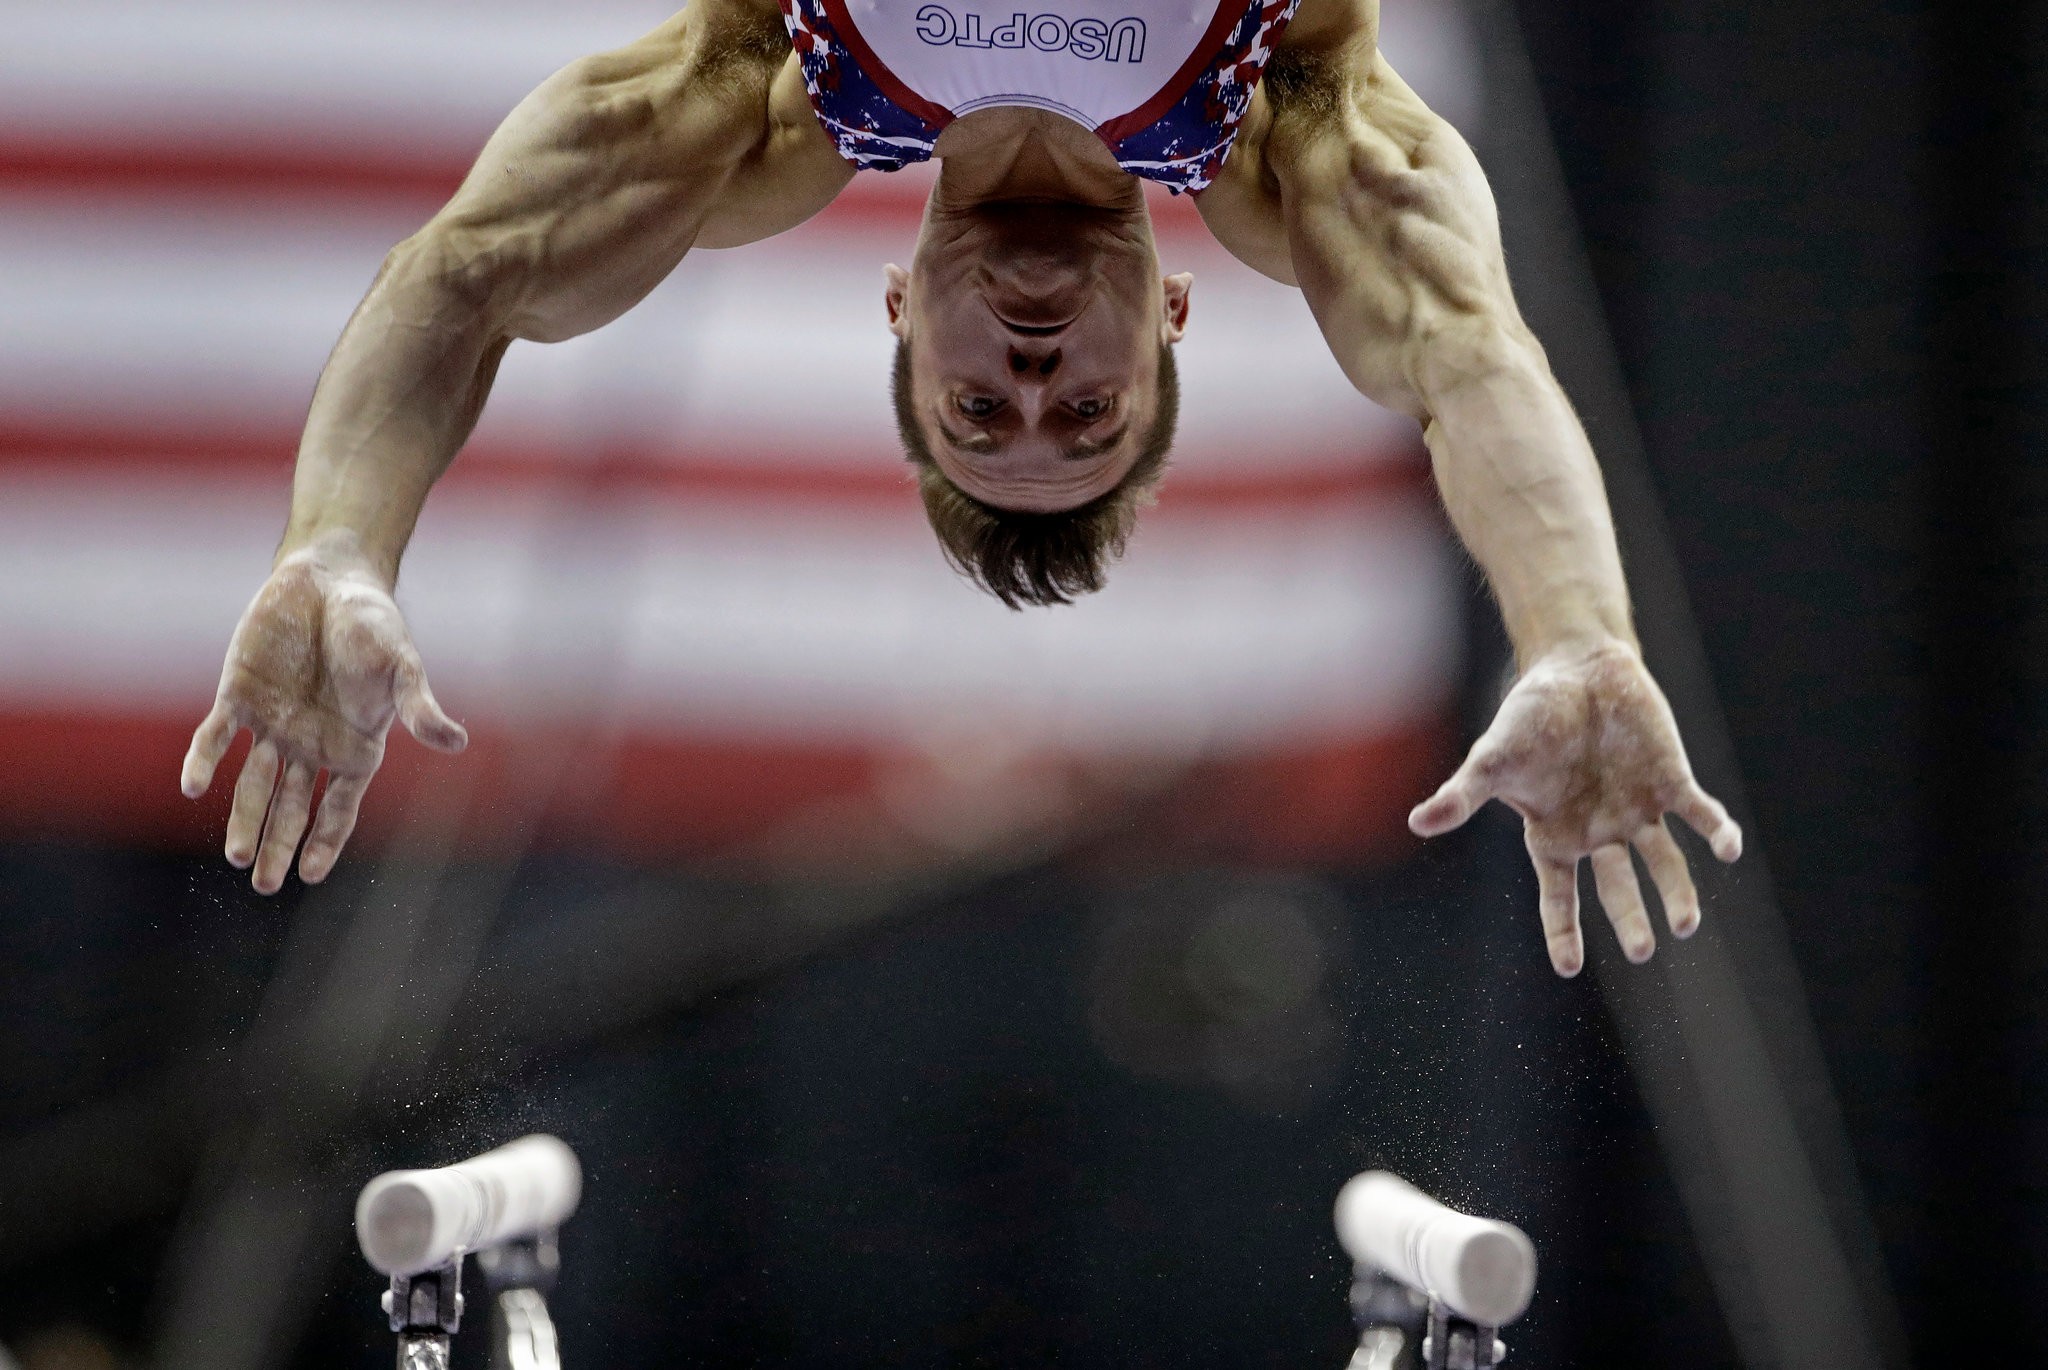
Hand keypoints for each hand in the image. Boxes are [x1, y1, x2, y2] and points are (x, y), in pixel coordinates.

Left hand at [180, 538, 467, 892]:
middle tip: (264, 885)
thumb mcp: (402, 664)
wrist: (331, 579)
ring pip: (252, 784)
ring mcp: (271, 723)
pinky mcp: (238, 696)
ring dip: (243, 819)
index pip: (338, 806)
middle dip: (278, 845)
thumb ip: (418, 706)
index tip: (308, 877)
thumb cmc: (375, 624)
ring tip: (237, 856)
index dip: (324, 841)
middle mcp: (310, 744)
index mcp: (353, 746)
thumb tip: (457, 742)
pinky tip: (194, 785)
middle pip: (291, 807)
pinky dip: (204, 760)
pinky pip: (215, 737)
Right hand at [1408, 640, 1741, 975]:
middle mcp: (1599, 831)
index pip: (1558, 893)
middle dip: (1631, 918)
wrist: (1576, 669)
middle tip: (1645, 950)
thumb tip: (1418, 822)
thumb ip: (1463, 794)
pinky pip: (1699, 814)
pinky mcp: (1670, 780)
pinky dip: (1716, 831)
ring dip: (1677, 891)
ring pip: (1663, 861)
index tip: (1569, 967)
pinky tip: (1727, 848)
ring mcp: (1638, 809)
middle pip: (1618, 886)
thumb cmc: (1529, 716)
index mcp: (1555, 834)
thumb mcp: (1493, 757)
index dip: (1563, 929)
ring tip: (1686, 924)